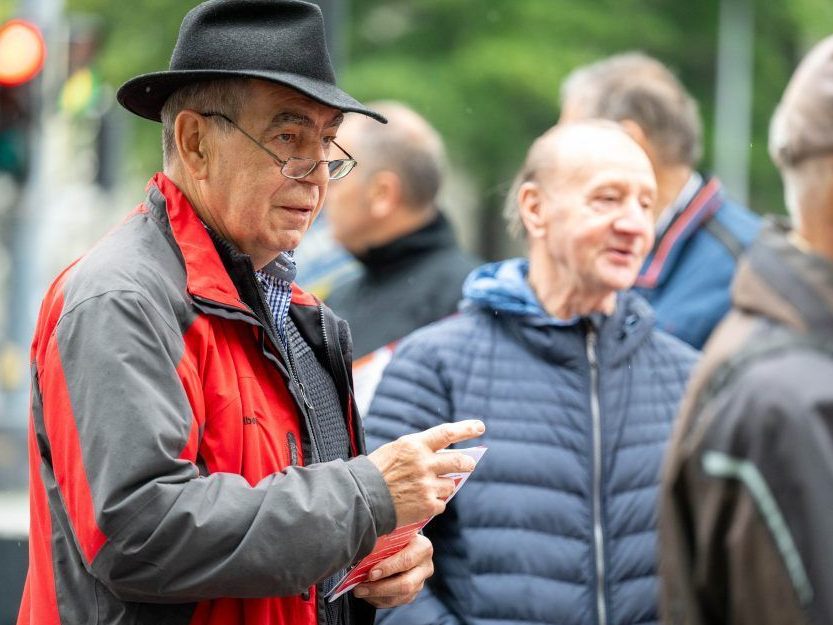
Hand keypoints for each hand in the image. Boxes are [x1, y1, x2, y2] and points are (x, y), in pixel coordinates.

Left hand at [352, 534, 433, 607]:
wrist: (404, 544)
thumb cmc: (395, 537)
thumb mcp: (392, 535)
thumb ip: (382, 544)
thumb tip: (363, 554)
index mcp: (422, 548)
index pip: (407, 560)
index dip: (388, 568)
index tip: (371, 573)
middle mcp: (425, 567)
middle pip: (406, 584)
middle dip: (380, 588)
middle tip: (359, 588)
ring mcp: (420, 583)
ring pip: (399, 597)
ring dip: (376, 596)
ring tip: (359, 591)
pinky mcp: (412, 594)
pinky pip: (395, 602)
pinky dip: (378, 599)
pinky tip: (367, 594)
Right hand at [368, 420, 484, 526]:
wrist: (361, 499)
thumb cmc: (376, 473)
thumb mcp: (396, 452)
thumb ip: (420, 452)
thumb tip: (444, 458)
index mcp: (414, 445)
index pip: (446, 433)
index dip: (466, 429)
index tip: (480, 427)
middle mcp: (424, 463)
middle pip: (459, 461)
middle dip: (467, 463)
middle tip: (468, 464)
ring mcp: (427, 485)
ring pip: (450, 485)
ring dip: (443, 488)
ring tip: (423, 490)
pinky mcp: (427, 505)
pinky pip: (441, 504)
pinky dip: (433, 505)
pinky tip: (417, 504)